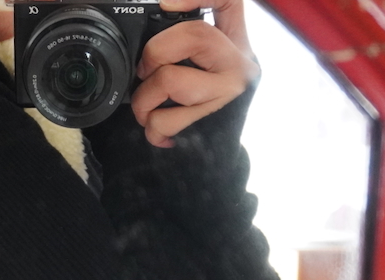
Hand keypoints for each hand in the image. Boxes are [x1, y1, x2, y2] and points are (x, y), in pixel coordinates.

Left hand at [132, 0, 259, 146]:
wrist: (219, 159)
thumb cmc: (207, 106)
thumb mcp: (210, 65)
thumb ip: (188, 45)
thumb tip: (150, 27)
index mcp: (235, 39)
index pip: (228, 0)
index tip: (165, 3)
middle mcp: (241, 62)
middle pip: (194, 35)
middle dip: (153, 54)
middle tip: (144, 72)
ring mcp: (231, 92)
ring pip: (172, 80)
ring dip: (144, 99)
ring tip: (144, 109)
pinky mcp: (216, 121)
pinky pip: (168, 118)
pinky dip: (151, 128)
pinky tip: (158, 130)